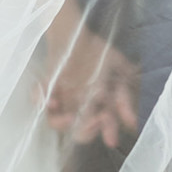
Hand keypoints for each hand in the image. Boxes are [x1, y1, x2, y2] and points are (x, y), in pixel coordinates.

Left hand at [44, 11, 138, 149]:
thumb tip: (132, 120)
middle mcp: (78, 105)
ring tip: (70, 117)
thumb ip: (126, 90)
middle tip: (96, 122)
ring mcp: (60, 98)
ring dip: (63, 123)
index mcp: (96, 104)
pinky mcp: (46, 87)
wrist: (76, 33)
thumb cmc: (97, 51)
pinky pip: (39, 100)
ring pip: (57, 122)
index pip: (103, 124)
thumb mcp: (117, 67)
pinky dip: (43, 101)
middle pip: (80, 130)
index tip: (111, 139)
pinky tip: (52, 100)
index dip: (108, 131)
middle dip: (88, 130)